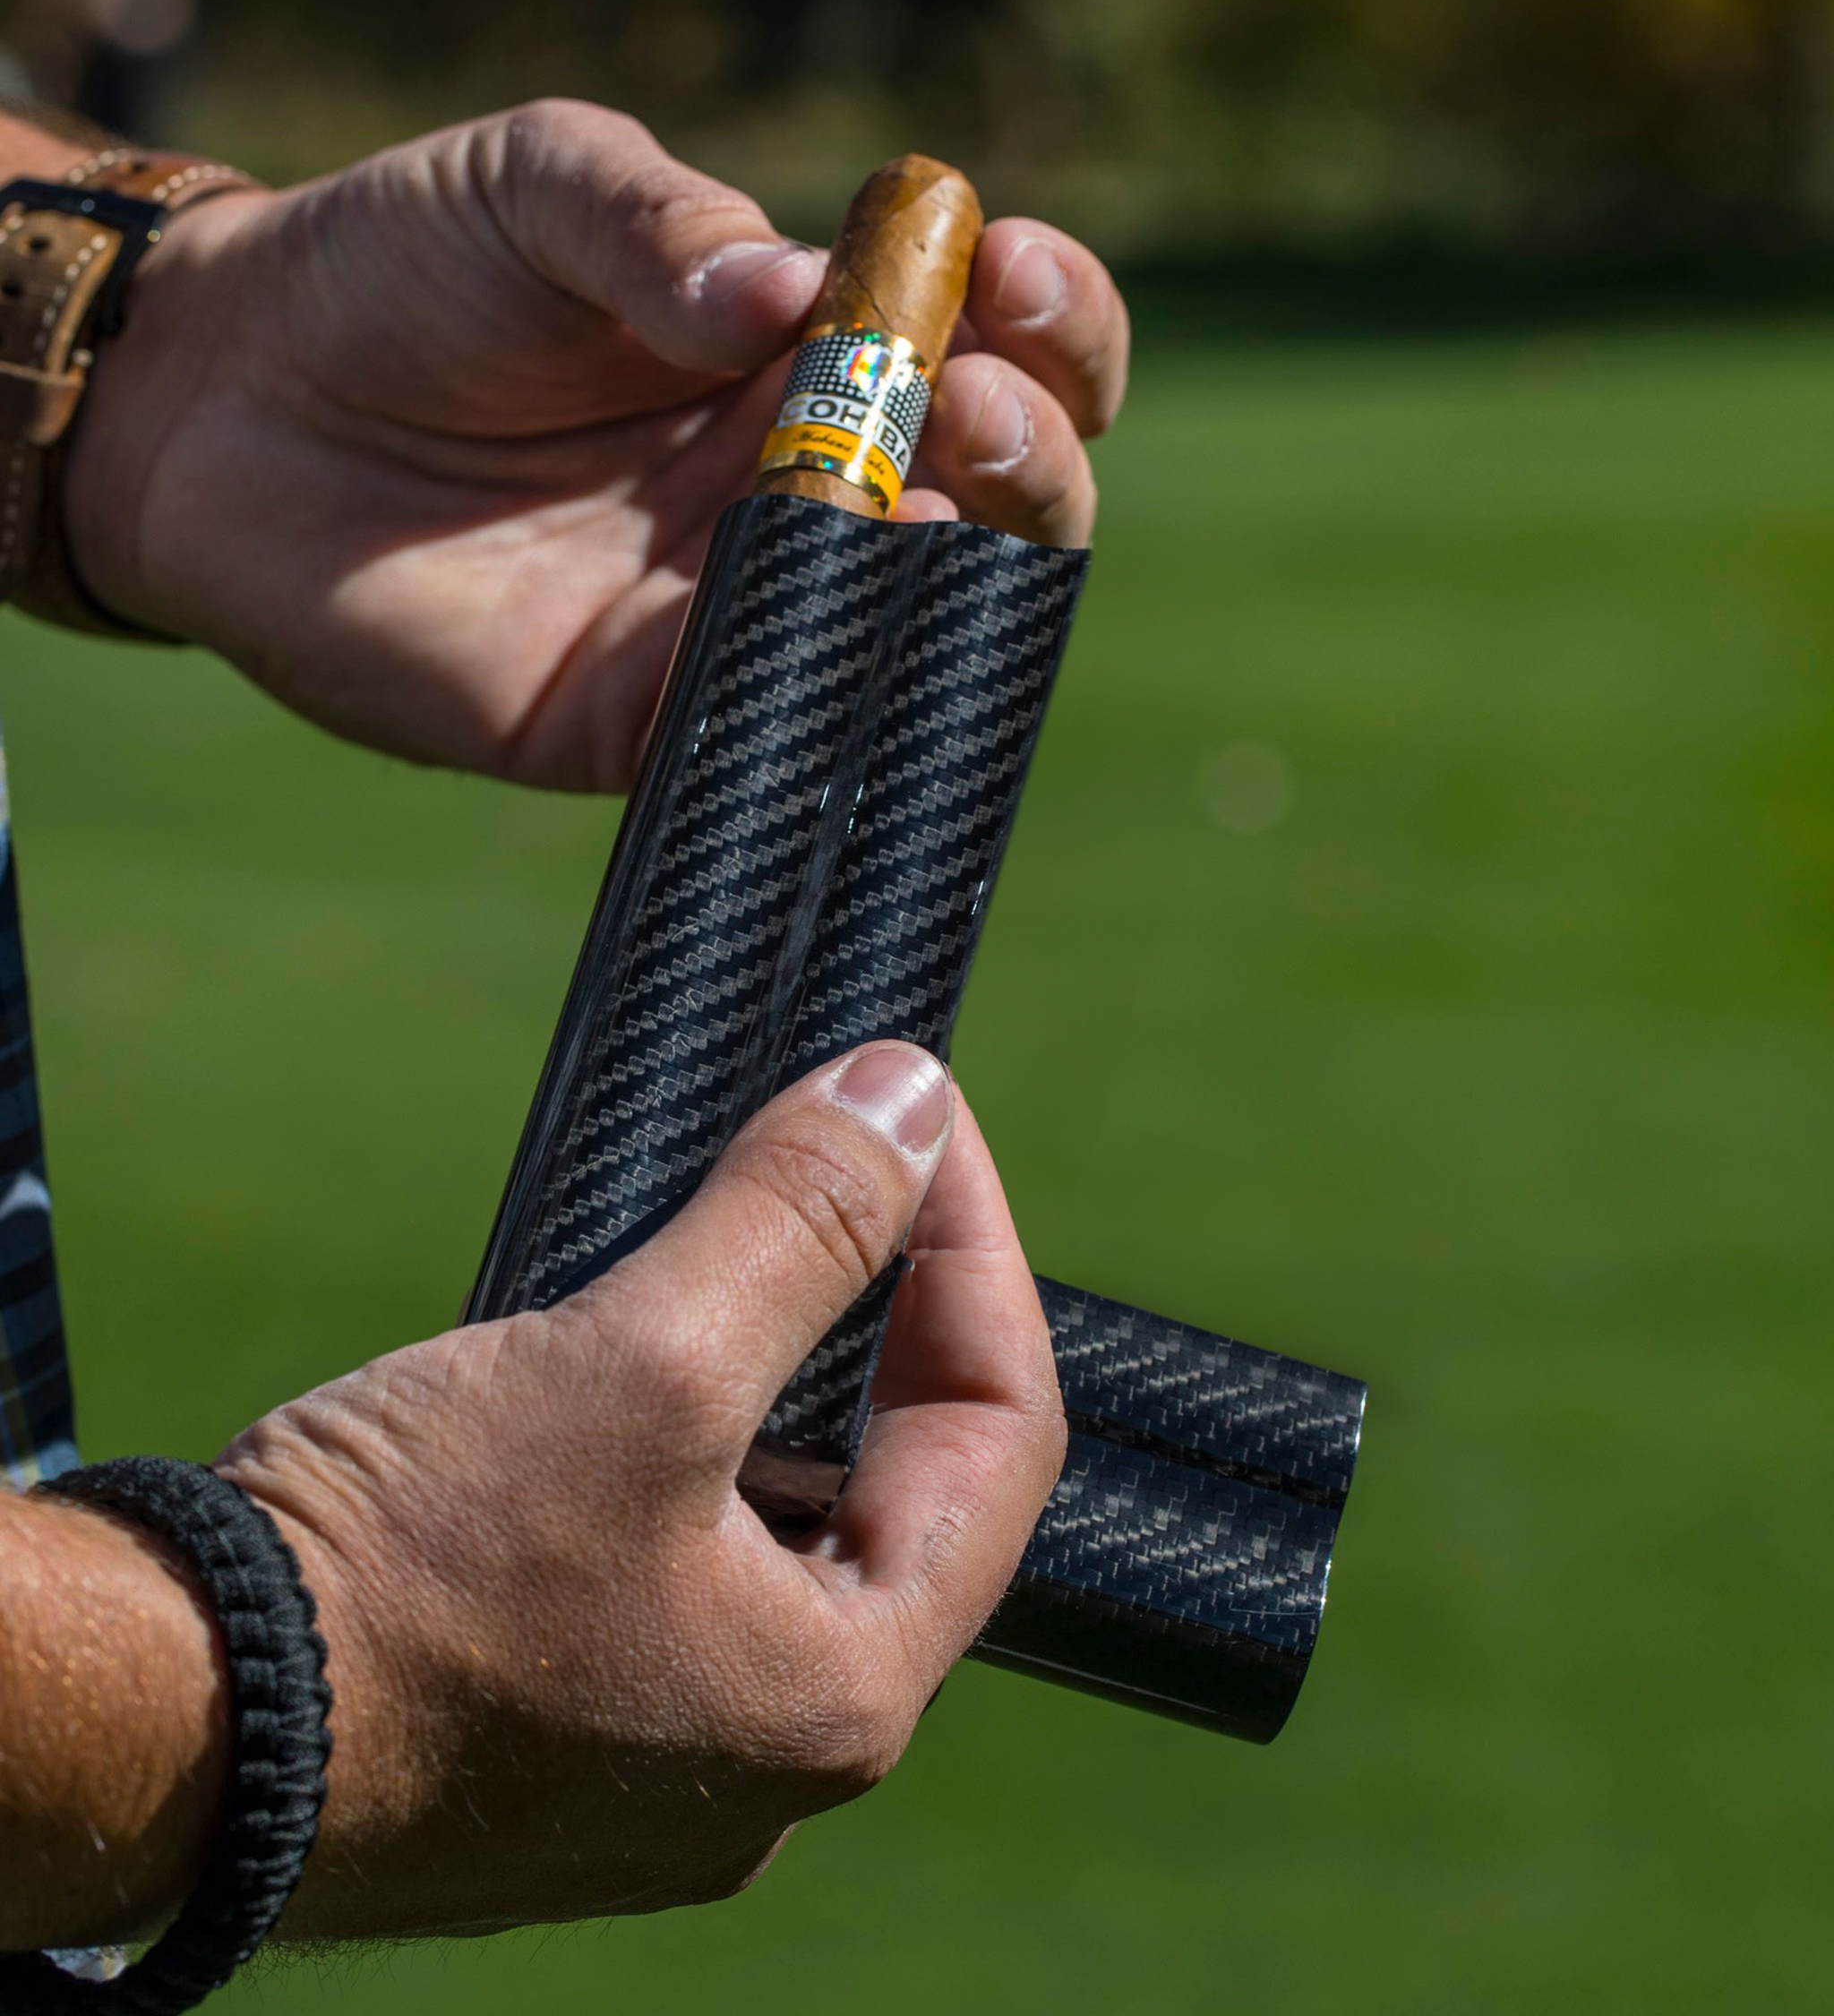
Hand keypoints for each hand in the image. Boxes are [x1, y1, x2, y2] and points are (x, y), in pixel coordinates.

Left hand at [64, 102, 1128, 789]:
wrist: (221, 402)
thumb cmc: (393, 269)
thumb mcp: (535, 184)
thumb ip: (663, 225)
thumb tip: (799, 301)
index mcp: (806, 351)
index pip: (994, 347)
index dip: (1049, 318)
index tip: (1014, 273)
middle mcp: (801, 484)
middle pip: (1001, 496)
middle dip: (1029, 446)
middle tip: (965, 399)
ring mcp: (735, 605)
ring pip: (919, 620)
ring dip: (959, 559)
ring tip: (916, 488)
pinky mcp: (648, 714)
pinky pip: (777, 714)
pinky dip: (827, 673)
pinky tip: (830, 604)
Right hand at [216, 1043, 1063, 1937]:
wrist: (166, 1723)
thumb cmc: (406, 1576)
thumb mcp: (643, 1365)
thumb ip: (804, 1223)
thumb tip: (910, 1097)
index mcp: (843, 1694)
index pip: (1000, 1436)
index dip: (976, 1252)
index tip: (922, 1122)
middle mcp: (772, 1752)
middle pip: (895, 1479)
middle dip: (874, 1309)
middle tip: (835, 1165)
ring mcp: (660, 1752)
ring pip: (774, 1515)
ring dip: (764, 1369)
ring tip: (719, 1238)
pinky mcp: (557, 1724)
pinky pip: (672, 1557)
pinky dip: (671, 1440)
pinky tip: (614, 1358)